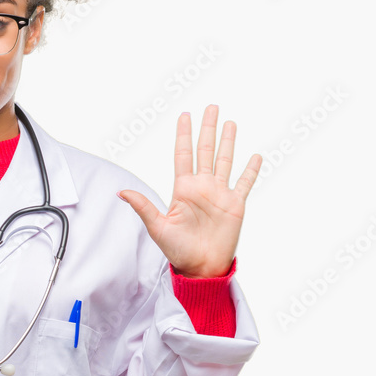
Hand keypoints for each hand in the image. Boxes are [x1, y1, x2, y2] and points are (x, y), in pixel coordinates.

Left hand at [117, 104, 260, 277]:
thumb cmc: (177, 250)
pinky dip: (250, 170)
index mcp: (183, 189)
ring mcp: (219, 194)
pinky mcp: (235, 205)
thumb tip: (121, 192)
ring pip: (225, 161)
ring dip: (228, 142)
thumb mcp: (158, 228)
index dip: (184, 135)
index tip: (185, 115)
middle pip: (206, 150)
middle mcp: (202, 187)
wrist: (200, 268)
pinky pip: (244, 183)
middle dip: (207, 128)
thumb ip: (143, 207)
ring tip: (230, 123)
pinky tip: (254, 156)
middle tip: (211, 107)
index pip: (183, 154)